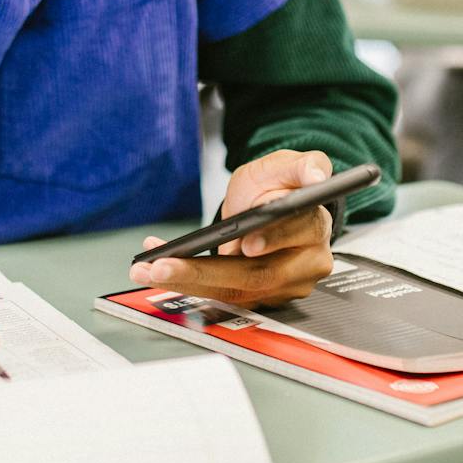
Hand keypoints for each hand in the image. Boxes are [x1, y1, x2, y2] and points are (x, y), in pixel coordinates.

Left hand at [129, 149, 336, 306]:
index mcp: (315, 228)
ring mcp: (284, 287)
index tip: (246, 243)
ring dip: (185, 281)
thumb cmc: (278, 186)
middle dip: (204, 271)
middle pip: (257, 274)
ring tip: (146, 270)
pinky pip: (222, 294)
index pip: (296, 235)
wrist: (272, 206)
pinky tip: (155, 269)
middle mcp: (306, 264)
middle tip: (164, 265)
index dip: (271, 240)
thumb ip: (303, 164)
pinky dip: (186, 282)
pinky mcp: (260, 298)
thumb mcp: (285, 165)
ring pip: (233, 290)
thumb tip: (316, 175)